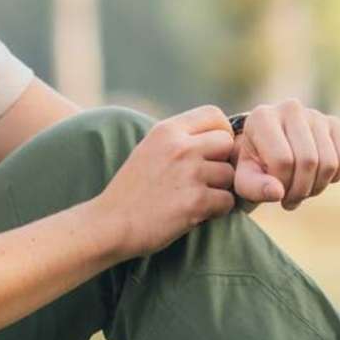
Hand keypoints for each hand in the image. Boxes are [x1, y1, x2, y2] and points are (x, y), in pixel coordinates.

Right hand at [96, 105, 239, 258]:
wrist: (109, 224)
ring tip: (195, 198)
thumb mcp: (147, 150)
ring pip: (229, 174)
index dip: (221, 132)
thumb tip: (219, 137)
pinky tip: (195, 213)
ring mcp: (189, 173)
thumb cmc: (130, 192)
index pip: (214, 114)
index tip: (212, 151)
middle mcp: (180, 147)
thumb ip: (178, 140)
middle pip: (227, 143)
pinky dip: (216, 210)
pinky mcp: (196, 201)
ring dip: (219, 189)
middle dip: (222, 161)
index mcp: (166, 130)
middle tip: (206, 179)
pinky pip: (227, 201)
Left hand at [231, 101, 339, 210]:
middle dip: (300, 189)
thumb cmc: (254, 165)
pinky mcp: (334, 123)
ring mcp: (315, 114)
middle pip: (308, 161)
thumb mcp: (245, 180)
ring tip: (301, 191)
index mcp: (262, 118)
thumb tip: (277, 192)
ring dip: (316, 187)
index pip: (282, 160)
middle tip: (290, 200)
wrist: (267, 148)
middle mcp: (290, 109)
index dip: (282, 185)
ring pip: (329, 162)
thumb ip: (255, 188)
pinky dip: (334, 177)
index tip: (275, 192)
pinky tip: (316, 179)